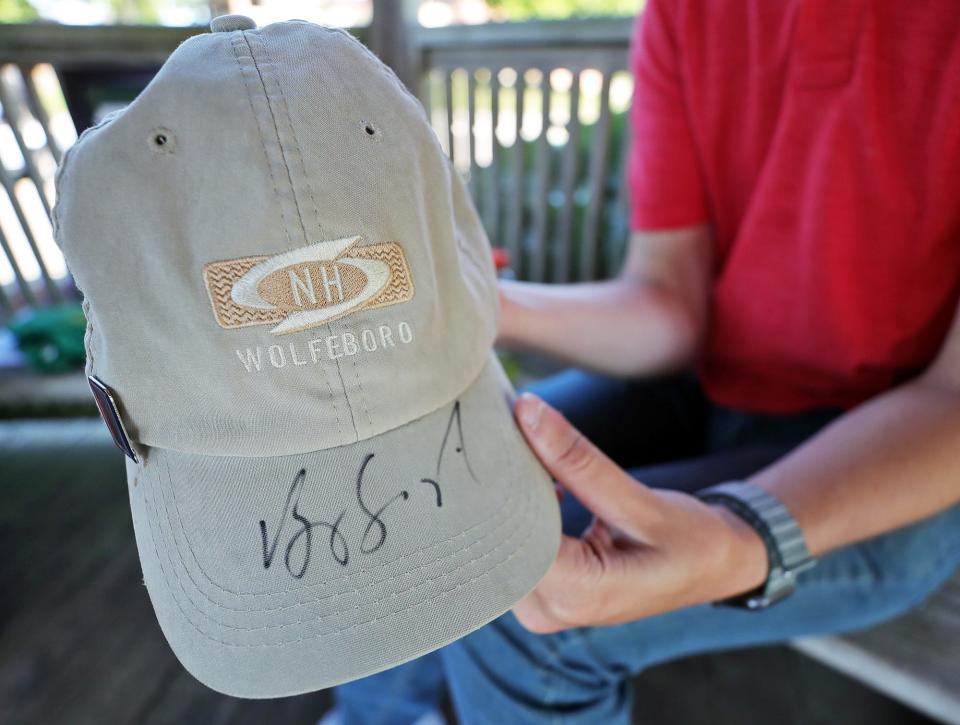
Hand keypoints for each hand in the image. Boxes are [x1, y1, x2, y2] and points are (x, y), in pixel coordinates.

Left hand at [512, 393, 768, 633]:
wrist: (715, 568)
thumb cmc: (689, 539)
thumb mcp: (639, 499)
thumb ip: (578, 460)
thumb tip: (527, 411)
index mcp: (579, 593)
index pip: (509, 535)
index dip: (498, 485)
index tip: (497, 435)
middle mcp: (552, 610)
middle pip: (499, 541)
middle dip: (501, 488)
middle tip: (504, 434)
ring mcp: (545, 607)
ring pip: (501, 544)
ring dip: (509, 498)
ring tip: (520, 453)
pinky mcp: (544, 592)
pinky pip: (513, 547)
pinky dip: (520, 511)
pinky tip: (536, 481)